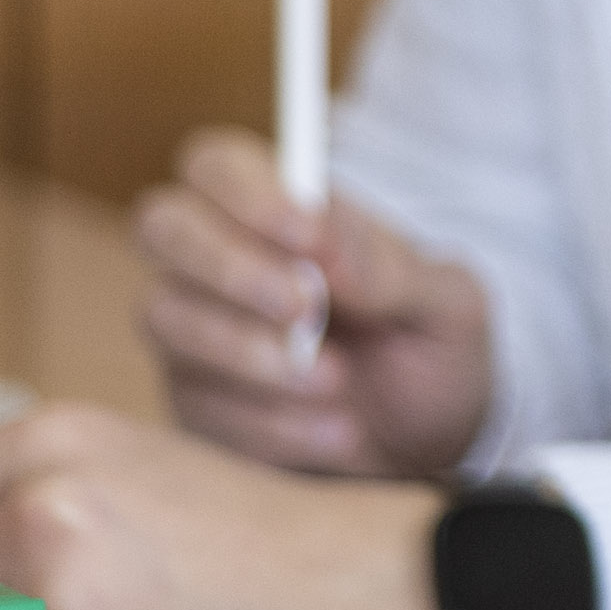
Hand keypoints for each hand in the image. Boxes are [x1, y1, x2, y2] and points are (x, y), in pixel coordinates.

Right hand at [133, 131, 493, 480]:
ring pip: (166, 317)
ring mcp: (193, 333)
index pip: (218, 165)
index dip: (247, 193)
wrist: (431, 444)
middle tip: (305, 310)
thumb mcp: (447, 306)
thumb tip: (323, 249)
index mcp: (283, 213)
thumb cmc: (432, 351)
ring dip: (252, 352)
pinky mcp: (193, 404)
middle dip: (232, 268)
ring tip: (338, 381)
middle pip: (163, 226)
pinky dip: (272, 420)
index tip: (308, 237)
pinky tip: (336, 432)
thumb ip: (391, 269)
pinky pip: (197, 403)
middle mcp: (219, 263)